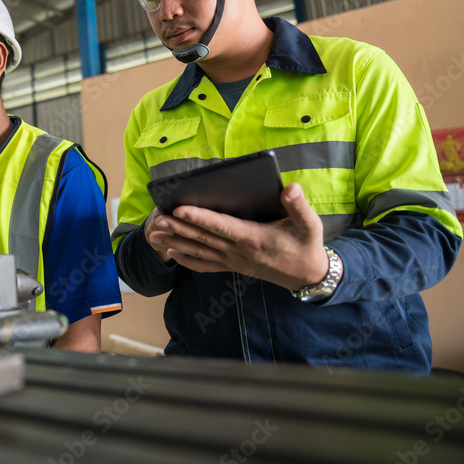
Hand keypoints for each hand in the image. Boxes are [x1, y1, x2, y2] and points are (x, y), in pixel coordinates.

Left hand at [146, 183, 327, 291]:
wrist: (307, 276)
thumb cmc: (306, 246)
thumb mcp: (309, 225)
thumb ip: (298, 205)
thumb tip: (289, 187)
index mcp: (253, 238)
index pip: (221, 226)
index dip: (200, 218)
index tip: (180, 209)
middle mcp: (238, 251)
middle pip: (203, 238)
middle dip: (178, 228)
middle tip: (157, 219)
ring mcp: (233, 261)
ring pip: (198, 252)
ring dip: (175, 243)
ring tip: (153, 235)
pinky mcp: (231, 267)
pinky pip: (204, 265)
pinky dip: (186, 260)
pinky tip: (171, 253)